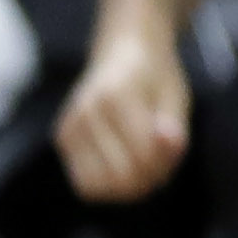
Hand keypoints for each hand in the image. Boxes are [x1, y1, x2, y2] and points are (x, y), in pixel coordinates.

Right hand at [54, 23, 191, 203]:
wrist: (121, 50)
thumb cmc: (155, 76)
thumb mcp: (175, 97)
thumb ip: (175, 127)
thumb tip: (172, 147)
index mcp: (116, 96)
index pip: (142, 156)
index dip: (165, 164)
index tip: (175, 151)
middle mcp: (86, 111)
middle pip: (120, 177)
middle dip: (149, 179)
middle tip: (163, 161)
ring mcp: (69, 125)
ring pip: (98, 187)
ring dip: (127, 187)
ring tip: (144, 164)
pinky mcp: (62, 137)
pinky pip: (86, 183)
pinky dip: (109, 184)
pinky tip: (124, 164)